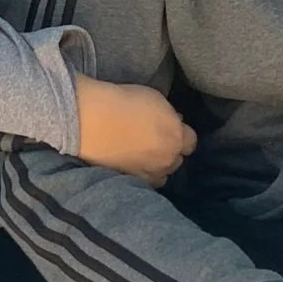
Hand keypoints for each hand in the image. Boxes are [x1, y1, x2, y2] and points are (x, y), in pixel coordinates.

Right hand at [74, 75, 196, 184]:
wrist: (92, 120)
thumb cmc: (123, 103)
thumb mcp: (156, 99)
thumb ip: (170, 116)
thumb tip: (175, 123)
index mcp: (176, 136)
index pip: (191, 142)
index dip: (180, 134)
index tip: (170, 128)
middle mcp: (168, 158)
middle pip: (177, 159)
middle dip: (170, 151)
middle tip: (153, 140)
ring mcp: (150, 173)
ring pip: (163, 175)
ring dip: (157, 166)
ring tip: (143, 156)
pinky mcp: (131, 181)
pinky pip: (145, 182)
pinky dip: (142, 175)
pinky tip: (132, 165)